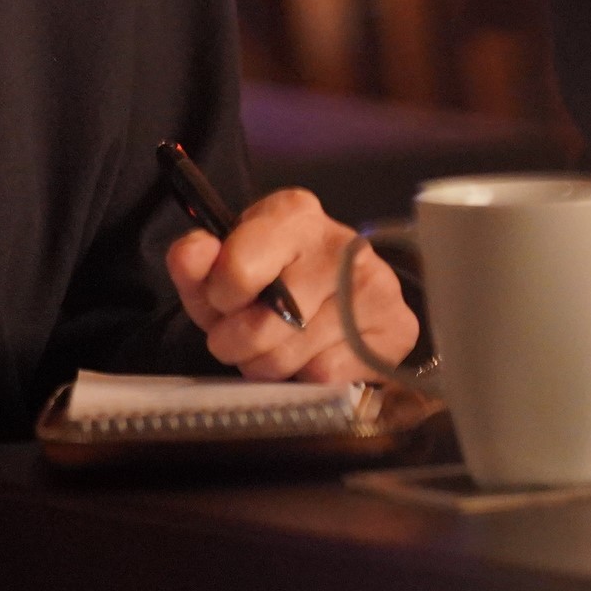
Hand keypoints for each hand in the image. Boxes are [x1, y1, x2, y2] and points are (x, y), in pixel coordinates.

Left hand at [166, 188, 419, 382]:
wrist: (344, 296)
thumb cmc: (274, 278)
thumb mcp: (224, 265)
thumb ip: (195, 260)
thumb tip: (192, 253)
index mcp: (292, 214)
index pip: (236, 271)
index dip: (219, 299)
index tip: (226, 300)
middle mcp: (339, 242)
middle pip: (263, 327)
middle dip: (239, 344)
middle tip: (245, 336)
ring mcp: (375, 283)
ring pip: (291, 358)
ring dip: (270, 366)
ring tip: (277, 345)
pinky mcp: (398, 327)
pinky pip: (326, 376)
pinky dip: (309, 377)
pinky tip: (314, 353)